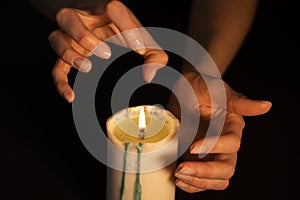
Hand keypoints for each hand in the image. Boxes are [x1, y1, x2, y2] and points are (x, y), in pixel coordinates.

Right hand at [49, 0, 167, 101]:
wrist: (110, 37)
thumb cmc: (127, 37)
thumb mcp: (144, 43)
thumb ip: (155, 57)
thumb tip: (148, 75)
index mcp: (108, 12)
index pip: (114, 9)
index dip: (127, 27)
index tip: (139, 49)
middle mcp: (85, 20)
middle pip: (70, 17)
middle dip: (85, 36)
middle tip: (107, 53)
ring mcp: (72, 37)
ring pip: (57, 38)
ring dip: (69, 53)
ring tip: (88, 67)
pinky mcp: (68, 56)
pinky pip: (56, 67)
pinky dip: (60, 82)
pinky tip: (71, 95)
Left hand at [168, 71, 271, 192]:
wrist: (182, 91)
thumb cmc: (199, 87)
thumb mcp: (215, 90)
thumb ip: (239, 101)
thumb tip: (266, 106)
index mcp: (232, 127)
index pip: (232, 144)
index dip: (214, 147)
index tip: (193, 147)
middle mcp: (224, 144)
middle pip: (227, 168)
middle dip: (206, 172)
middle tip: (183, 168)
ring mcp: (212, 154)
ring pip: (218, 178)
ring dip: (199, 181)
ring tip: (180, 174)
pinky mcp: (199, 160)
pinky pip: (203, 181)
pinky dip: (193, 185)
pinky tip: (181, 180)